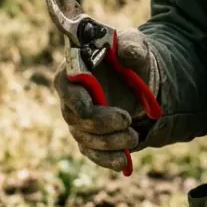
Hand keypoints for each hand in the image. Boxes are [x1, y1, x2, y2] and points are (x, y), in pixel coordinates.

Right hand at [53, 27, 160, 171]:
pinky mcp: (89, 138)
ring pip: (86, 139)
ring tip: (134, 136)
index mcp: (73, 70)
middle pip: (77, 118)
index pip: (66, 88)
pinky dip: (108, 159)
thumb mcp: (135, 44)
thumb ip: (131, 45)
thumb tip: (126, 51)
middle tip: (127, 120)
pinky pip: (93, 153)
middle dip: (102, 123)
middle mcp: (70, 98)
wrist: (139, 77)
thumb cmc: (129, 55)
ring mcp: (78, 120)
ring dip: (110, 142)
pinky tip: (123, 162)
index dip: (78, 99)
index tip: (94, 105)